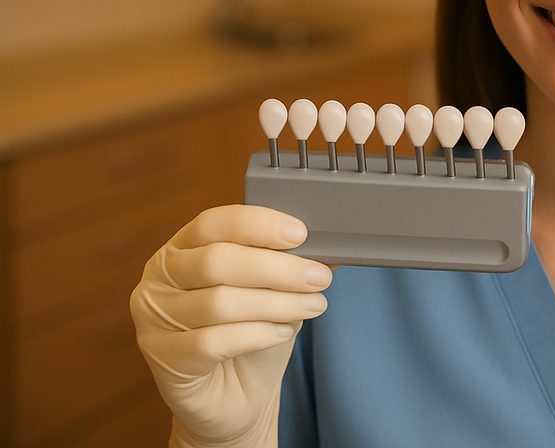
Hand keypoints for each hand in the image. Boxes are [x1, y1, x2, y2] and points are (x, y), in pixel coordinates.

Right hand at [130, 205, 331, 446]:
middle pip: (217, 261)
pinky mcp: (164, 359)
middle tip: (320, 278)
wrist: (237, 399)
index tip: (299, 234)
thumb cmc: (253, 333)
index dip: (257, 224)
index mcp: (182, 249)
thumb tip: (332, 247)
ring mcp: (154, 320)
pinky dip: (257, 334)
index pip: (212, 224)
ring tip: (314, 306)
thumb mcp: (273, 290)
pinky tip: (283, 332)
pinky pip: (213, 342)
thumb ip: (291, 263)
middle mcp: (159, 279)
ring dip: (276, 303)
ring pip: (220, 302)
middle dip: (277, 268)